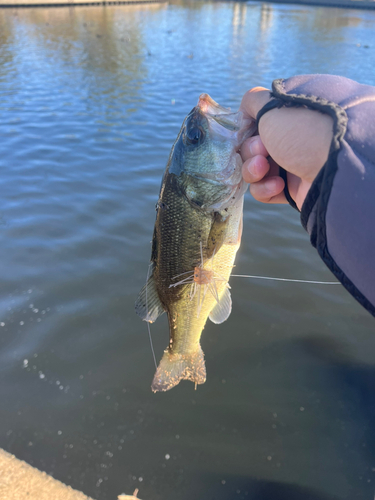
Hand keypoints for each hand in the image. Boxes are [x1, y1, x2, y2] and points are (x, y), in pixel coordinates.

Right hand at [240, 88, 333, 209]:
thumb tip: (245, 109)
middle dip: (250, 149)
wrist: (334, 167)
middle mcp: (291, 139)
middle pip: (251, 147)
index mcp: (289, 117)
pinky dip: (265, 188)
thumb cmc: (303, 130)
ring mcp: (292, 165)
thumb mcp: (273, 105)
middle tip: (261, 149)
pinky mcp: (292, 190)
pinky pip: (264, 191)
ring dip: (253, 169)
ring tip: (263, 168)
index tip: (248, 130)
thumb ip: (254, 101)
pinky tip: (278, 184)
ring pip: (254, 170)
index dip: (247, 129)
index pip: (256, 123)